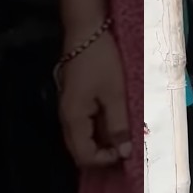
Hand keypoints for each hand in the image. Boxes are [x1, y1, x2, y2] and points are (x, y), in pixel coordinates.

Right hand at [56, 34, 132, 167]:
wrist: (86, 32)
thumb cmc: (101, 61)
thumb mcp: (115, 93)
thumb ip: (119, 125)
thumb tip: (125, 153)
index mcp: (73, 118)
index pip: (84, 156)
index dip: (105, 160)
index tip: (126, 150)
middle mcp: (66, 118)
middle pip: (79, 151)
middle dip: (102, 156)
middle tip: (126, 148)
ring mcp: (68, 110)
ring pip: (82, 139)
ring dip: (101, 144)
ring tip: (124, 137)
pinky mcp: (74, 101)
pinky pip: (84, 126)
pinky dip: (98, 131)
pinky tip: (115, 124)